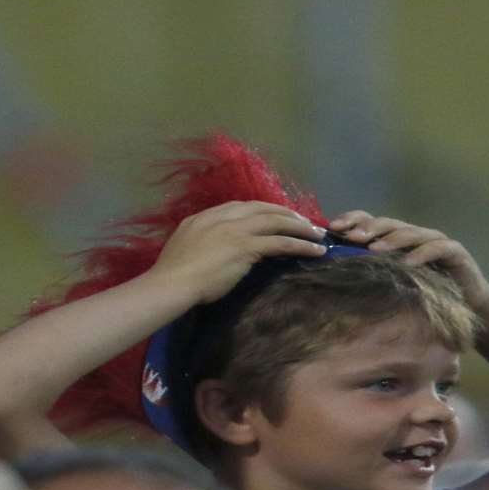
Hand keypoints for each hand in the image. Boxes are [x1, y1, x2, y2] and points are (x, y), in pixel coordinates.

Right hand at [145, 201, 325, 304]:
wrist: (172, 283)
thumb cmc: (173, 273)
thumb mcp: (185, 247)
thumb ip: (202, 241)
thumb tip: (216, 248)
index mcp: (203, 217)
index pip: (239, 206)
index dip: (261, 210)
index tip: (274, 217)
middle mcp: (220, 218)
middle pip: (261, 208)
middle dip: (285, 213)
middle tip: (302, 221)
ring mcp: (234, 230)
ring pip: (275, 221)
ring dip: (300, 226)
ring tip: (316, 234)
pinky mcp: (246, 246)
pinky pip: (281, 242)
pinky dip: (301, 244)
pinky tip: (315, 250)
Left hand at [330, 210, 488, 319]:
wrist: (464, 302)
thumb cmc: (421, 291)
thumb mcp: (389, 280)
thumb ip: (366, 269)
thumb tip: (329, 269)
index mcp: (393, 237)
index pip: (370, 220)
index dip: (352, 220)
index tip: (333, 227)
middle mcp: (412, 234)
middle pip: (388, 223)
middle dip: (369, 228)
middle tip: (352, 237)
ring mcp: (434, 240)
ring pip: (410, 232)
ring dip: (391, 240)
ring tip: (375, 249)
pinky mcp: (454, 251)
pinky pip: (436, 248)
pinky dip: (421, 254)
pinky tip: (407, 263)